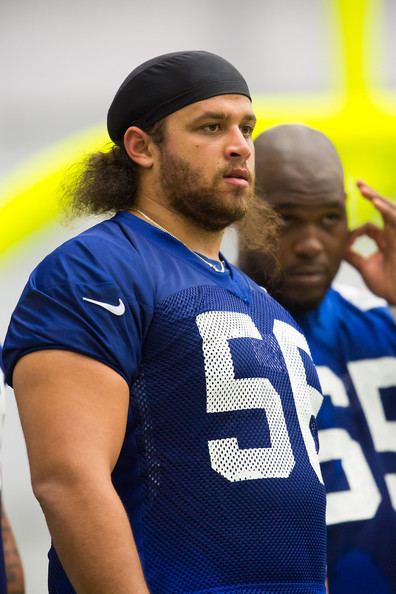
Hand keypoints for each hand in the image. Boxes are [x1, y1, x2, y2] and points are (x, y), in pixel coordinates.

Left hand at [344, 180, 395, 304]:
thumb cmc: (387, 285)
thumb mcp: (365, 268)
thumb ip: (353, 257)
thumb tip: (338, 248)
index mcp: (385, 241)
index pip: (370, 226)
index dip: (356, 229)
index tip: (345, 238)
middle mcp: (393, 234)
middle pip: (382, 209)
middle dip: (370, 195)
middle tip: (358, 183)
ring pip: (390, 209)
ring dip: (377, 197)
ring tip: (363, 189)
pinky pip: (395, 219)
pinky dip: (386, 210)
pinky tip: (376, 203)